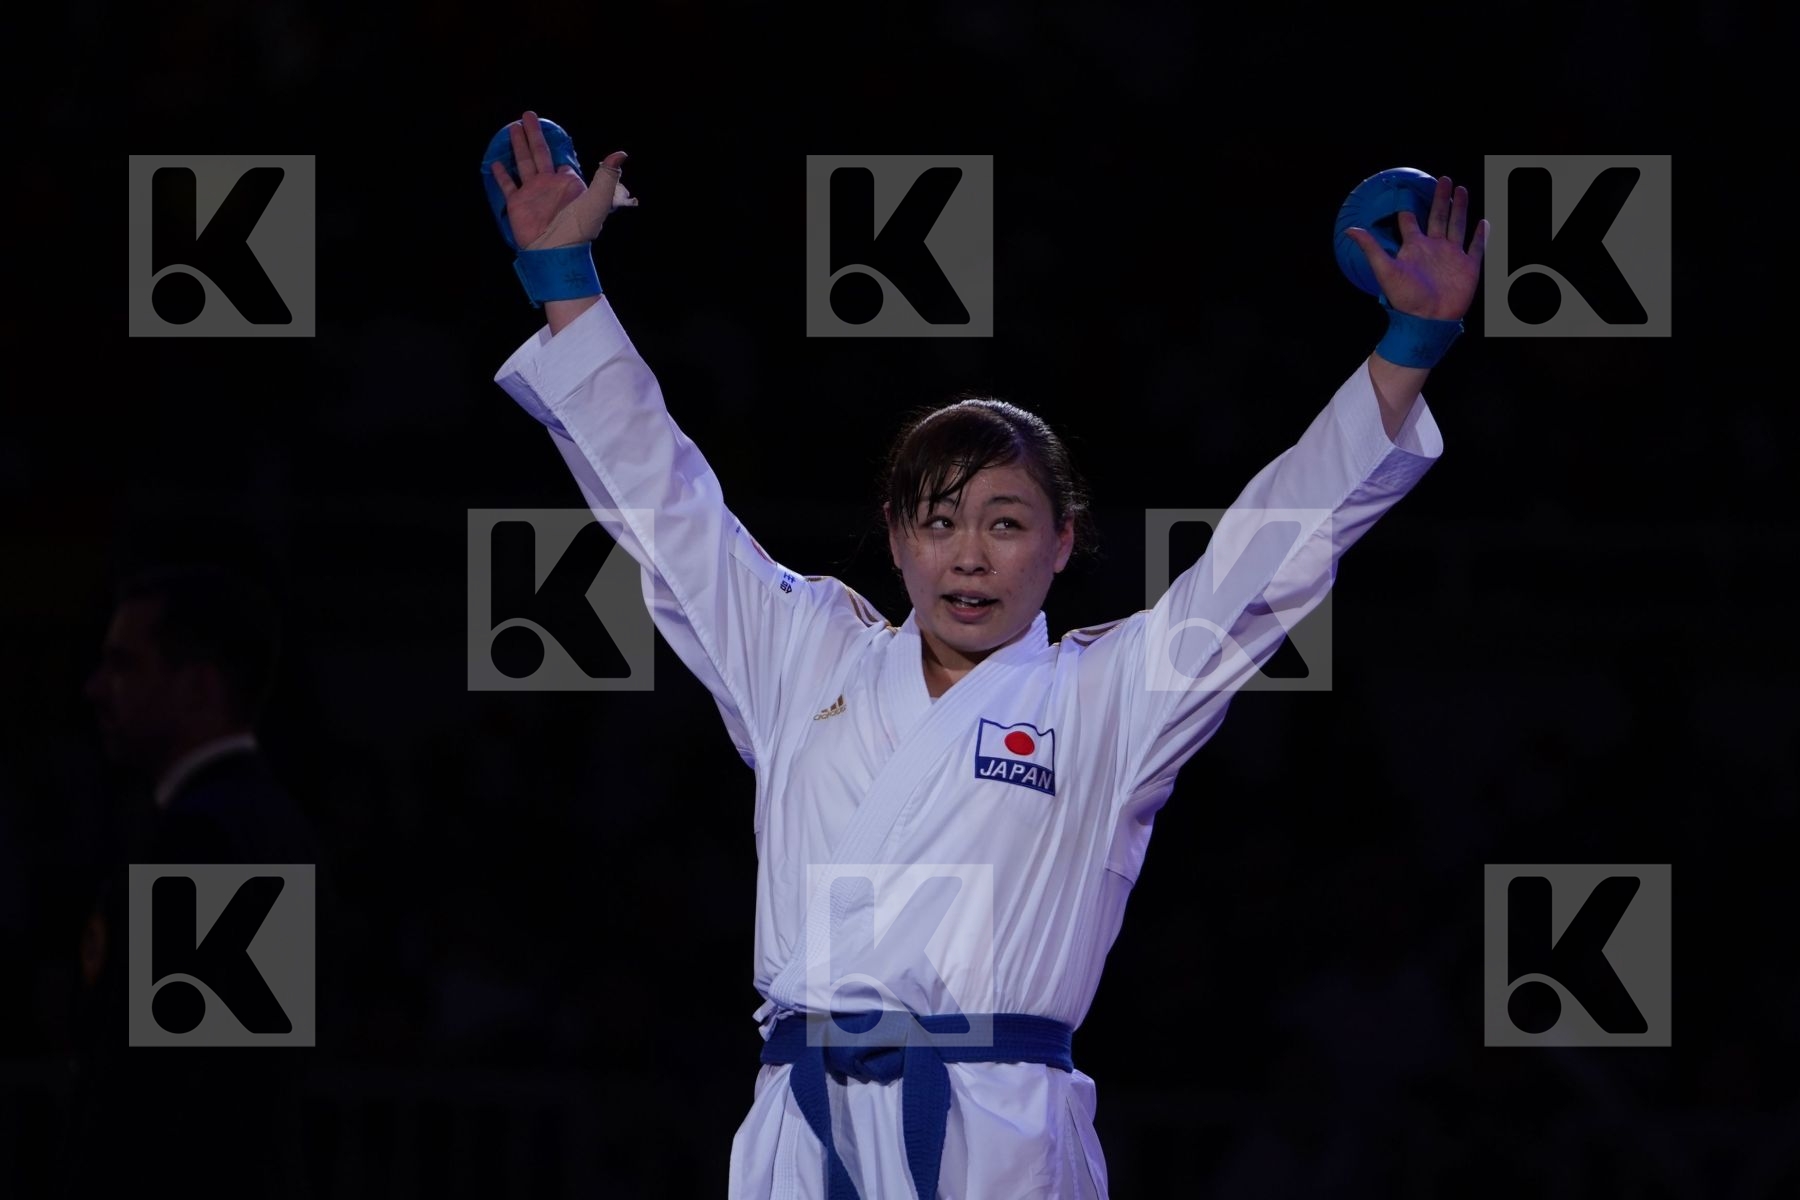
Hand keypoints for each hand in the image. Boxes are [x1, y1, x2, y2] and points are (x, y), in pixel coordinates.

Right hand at [488, 110, 636, 250]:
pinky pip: (507, 185)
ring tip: (513, 127)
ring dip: (518, 145)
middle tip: (528, 114)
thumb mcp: (599, 199)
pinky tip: (496, 162)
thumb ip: (607, 176)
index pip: (563, 164)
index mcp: (567, 184)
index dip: (560, 153)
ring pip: (522, 162)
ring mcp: (532, 192)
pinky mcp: (517, 202)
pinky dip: (501, 174)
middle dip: (533, 134)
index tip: (556, 138)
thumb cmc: (579, 227)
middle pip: (539, 153)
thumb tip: (621, 153)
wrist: (555, 249)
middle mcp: (548, 185)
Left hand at [1344, 176, 1487, 320]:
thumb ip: (1370, 248)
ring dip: (1460, 208)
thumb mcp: (1385, 269)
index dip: (1408, 208)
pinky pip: (1476, 247)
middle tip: (1444, 180)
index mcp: (1414, 247)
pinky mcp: (1468, 267)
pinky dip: (1481, 234)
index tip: (1407, 191)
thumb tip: (1349, 230)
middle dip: (1441, 198)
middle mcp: (1434, 247)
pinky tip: (1483, 221)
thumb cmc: (1404, 297)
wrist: (1427, 319)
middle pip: (1438, 216)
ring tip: (1462, 189)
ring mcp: (1452, 256)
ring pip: (1458, 224)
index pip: (1410, 222)